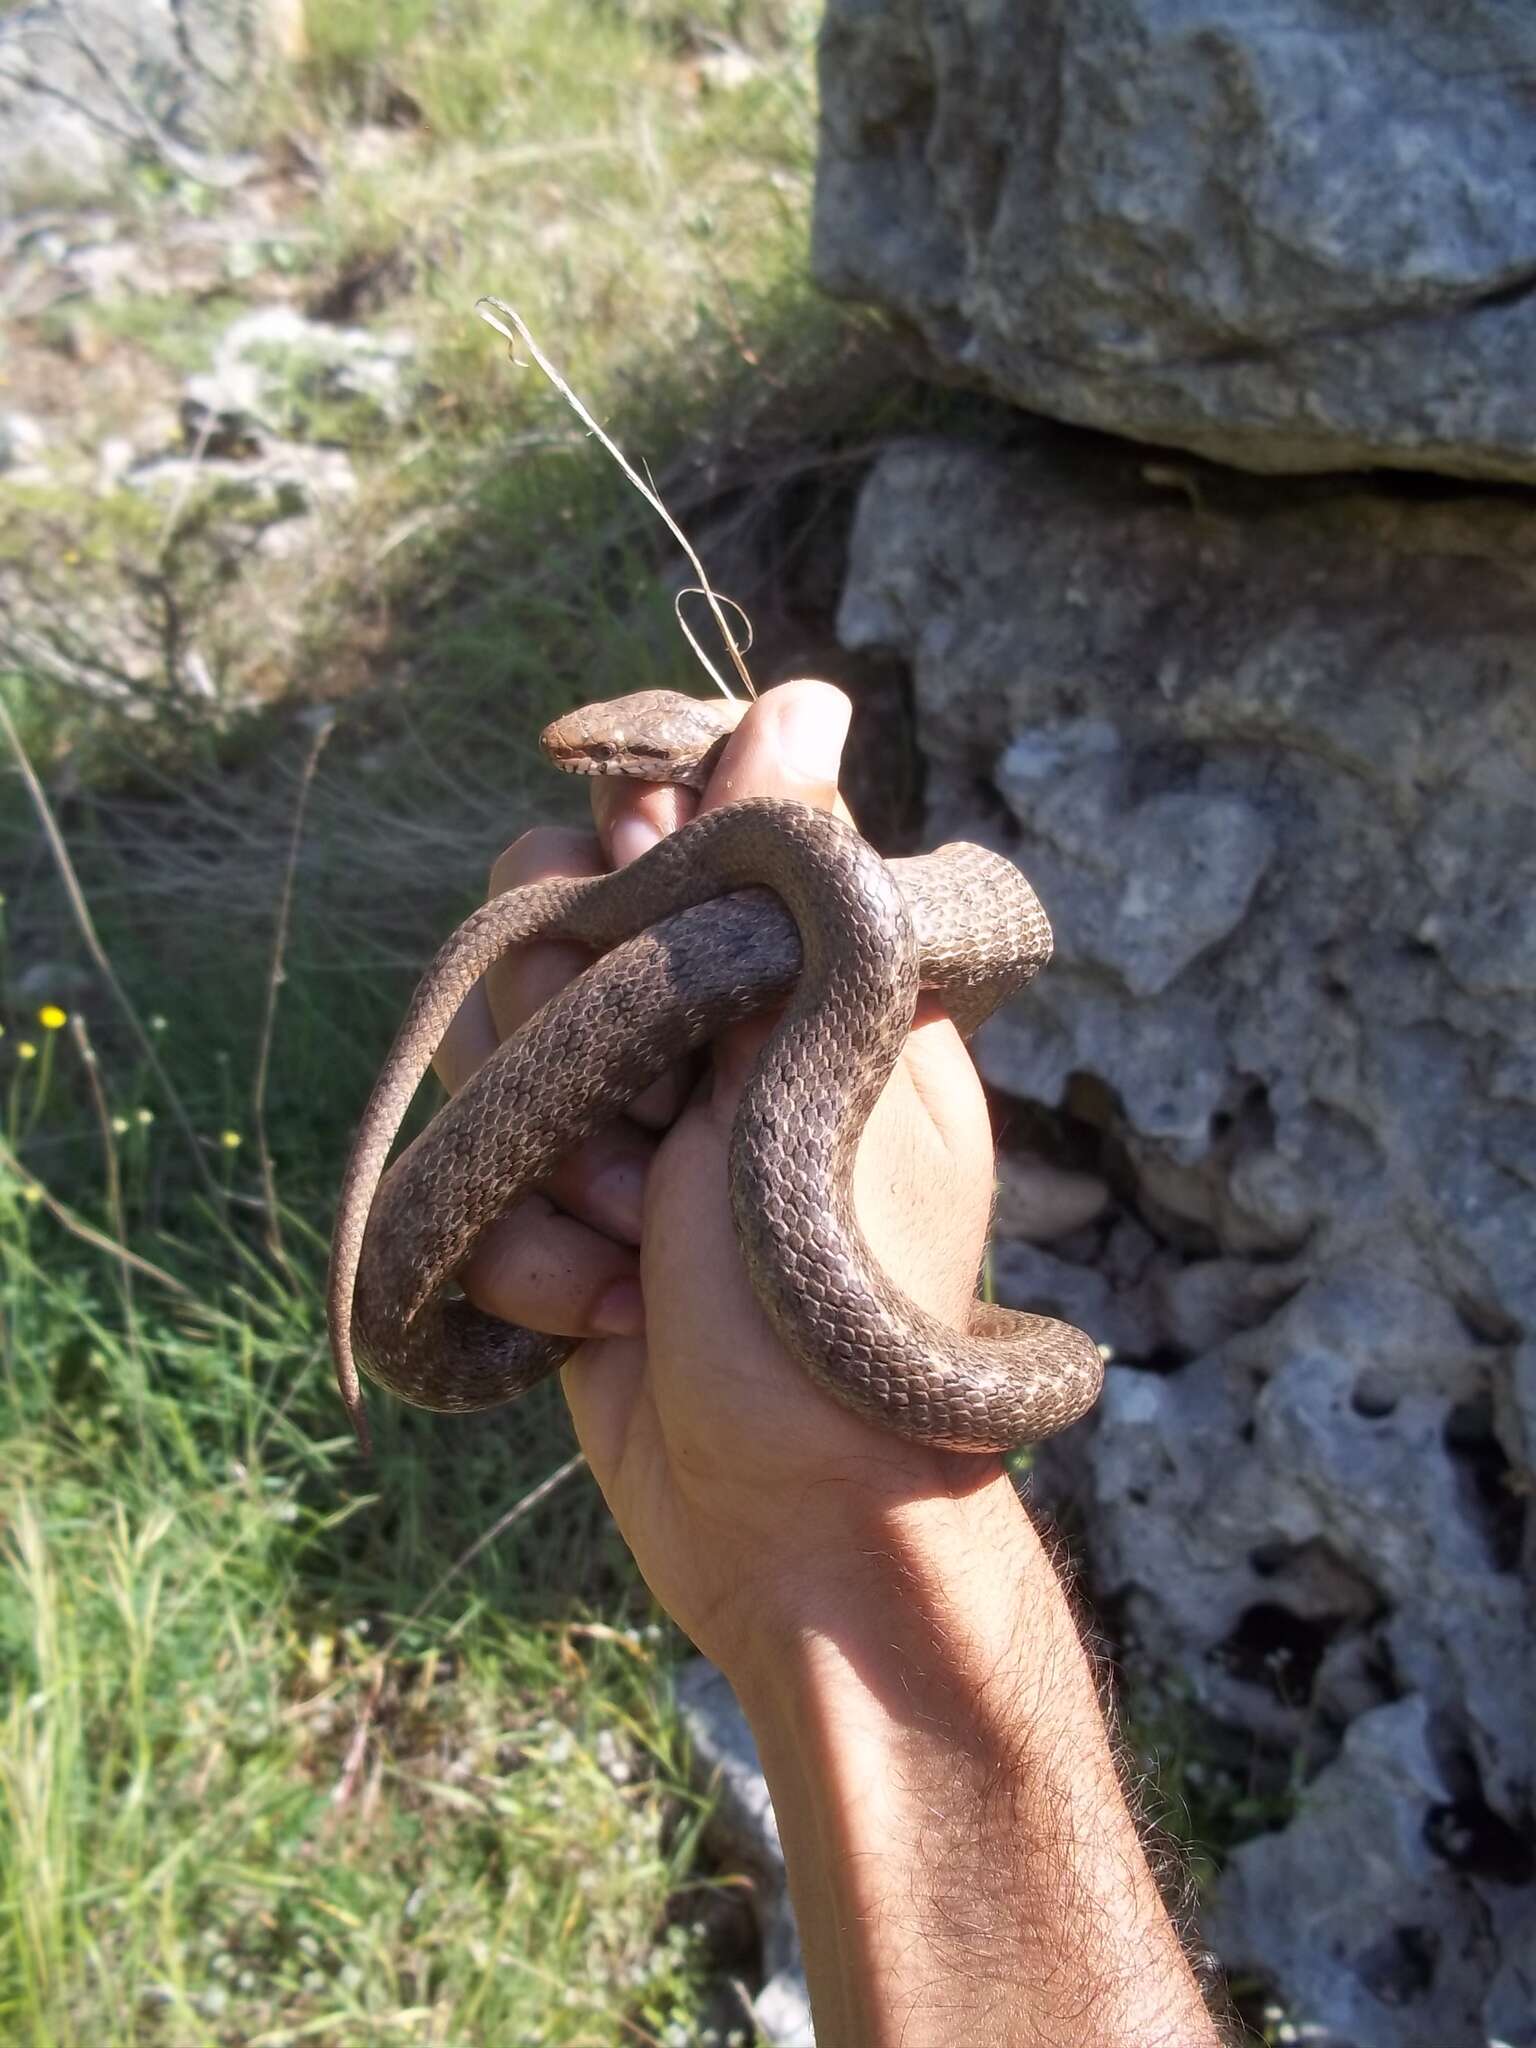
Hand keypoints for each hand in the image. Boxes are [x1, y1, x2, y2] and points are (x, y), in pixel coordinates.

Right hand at [435, 681, 1004, 1674]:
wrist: (797, 1535)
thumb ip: (784, 882)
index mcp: (809, 971)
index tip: (616, 898)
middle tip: (653, 1134)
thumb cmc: (834, 1303)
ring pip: (505, 1051)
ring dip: (555, 1166)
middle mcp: (718, 1032)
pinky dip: (531, 1256)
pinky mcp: (570, 1223)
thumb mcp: (817, 1066)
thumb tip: (802, 690)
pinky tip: (607, 1321)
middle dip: (575, 1033)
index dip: (625, 852)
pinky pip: (485, 1177)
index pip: (677, 823)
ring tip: (643, 1256)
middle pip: (560, 922)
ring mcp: (639, 1131)